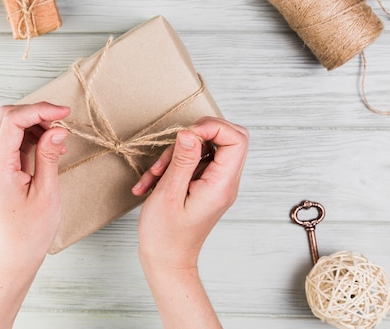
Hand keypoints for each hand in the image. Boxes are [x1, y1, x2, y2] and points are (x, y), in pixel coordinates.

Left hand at [0, 102, 70, 271]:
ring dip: (35, 124)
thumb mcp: (47, 193)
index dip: (40, 110)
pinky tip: (51, 148)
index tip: (64, 113)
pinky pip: (13, 141)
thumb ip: (49, 157)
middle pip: (7, 117)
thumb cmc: (29, 231)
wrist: (13, 255)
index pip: (12, 121)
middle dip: (36, 113)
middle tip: (62, 122)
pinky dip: (32, 137)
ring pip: (10, 126)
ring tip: (59, 138)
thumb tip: (56, 129)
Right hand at [134, 117, 247, 270]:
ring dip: (177, 154)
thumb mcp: (168, 194)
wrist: (167, 261)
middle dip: (198, 134)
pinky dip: (173, 165)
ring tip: (155, 175)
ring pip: (206, 148)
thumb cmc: (165, 235)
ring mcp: (216, 184)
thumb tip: (191, 133)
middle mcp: (225, 182)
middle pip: (228, 138)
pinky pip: (194, 162)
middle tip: (175, 146)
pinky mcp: (204, 185)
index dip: (213, 127)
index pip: (237, 139)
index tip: (186, 134)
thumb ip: (182, 161)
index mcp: (221, 184)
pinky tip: (152, 182)